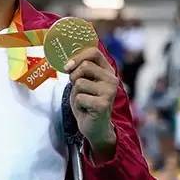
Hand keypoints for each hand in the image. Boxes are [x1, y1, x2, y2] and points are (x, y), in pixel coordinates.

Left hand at [64, 47, 117, 162]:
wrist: (95, 127)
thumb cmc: (87, 102)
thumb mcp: (83, 82)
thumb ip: (80, 70)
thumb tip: (67, 62)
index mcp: (107, 71)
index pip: (94, 52)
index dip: (77, 57)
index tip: (67, 67)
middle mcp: (112, 79)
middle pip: (85, 66)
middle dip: (74, 77)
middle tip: (78, 89)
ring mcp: (109, 92)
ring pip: (79, 82)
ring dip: (76, 93)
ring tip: (84, 100)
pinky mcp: (103, 104)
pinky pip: (79, 97)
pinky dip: (77, 104)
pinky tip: (86, 109)